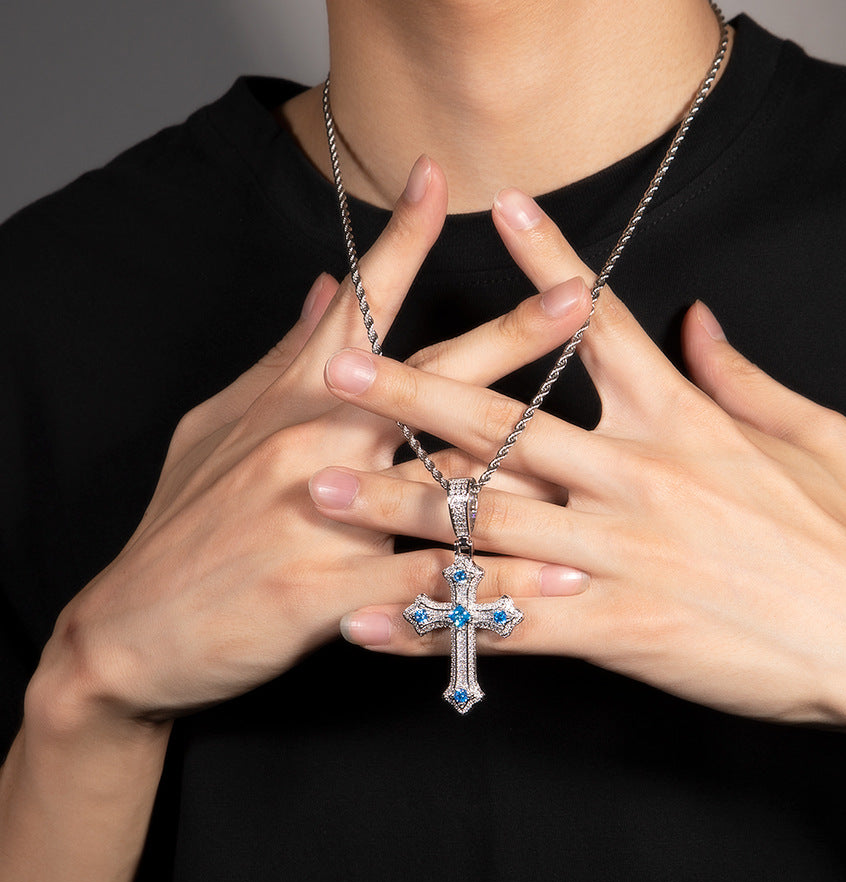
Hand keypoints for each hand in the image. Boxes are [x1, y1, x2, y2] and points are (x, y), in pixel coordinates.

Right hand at [37, 165, 593, 724]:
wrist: (132, 631)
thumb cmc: (185, 525)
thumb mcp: (219, 426)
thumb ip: (284, 360)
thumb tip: (323, 289)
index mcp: (292, 404)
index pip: (355, 307)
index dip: (399, 241)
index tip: (440, 183)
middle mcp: (313, 447)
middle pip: (426, 383)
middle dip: (508, 338)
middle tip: (577, 298)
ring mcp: (322, 519)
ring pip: (445, 487)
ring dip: (530, 474)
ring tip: (611, 462)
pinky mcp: (327, 593)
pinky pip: (431, 584)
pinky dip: (497, 587)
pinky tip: (558, 587)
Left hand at [319, 188, 845, 742]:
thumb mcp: (808, 435)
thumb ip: (741, 375)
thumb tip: (701, 320)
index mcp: (684, 419)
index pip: (605, 322)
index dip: (550, 261)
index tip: (499, 209)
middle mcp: (641, 475)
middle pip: (508, 422)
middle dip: (416, 393)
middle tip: (341, 368)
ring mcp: (624, 552)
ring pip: (488, 521)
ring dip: (398, 505)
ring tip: (320, 492)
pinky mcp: (619, 627)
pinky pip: (506, 623)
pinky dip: (433, 624)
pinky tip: (369, 623)